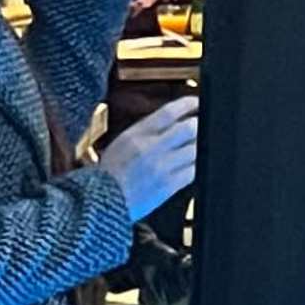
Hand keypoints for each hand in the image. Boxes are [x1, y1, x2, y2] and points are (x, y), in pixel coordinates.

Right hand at [96, 94, 200, 219]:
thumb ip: (147, 130)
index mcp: (137, 134)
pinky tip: (196, 164)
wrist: (100, 202)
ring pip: (195, 150)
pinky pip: (193, 172)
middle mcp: (151, 148)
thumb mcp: (123, 142)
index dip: (188, 104)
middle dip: (200, 125)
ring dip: (202, 146)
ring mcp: (162, 167)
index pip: (169, 111)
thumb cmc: (109, 174)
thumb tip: (172, 121)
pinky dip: (197, 166)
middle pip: (189, 128)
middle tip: (203, 125)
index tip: (197, 102)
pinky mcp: (168, 186)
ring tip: (201, 145)